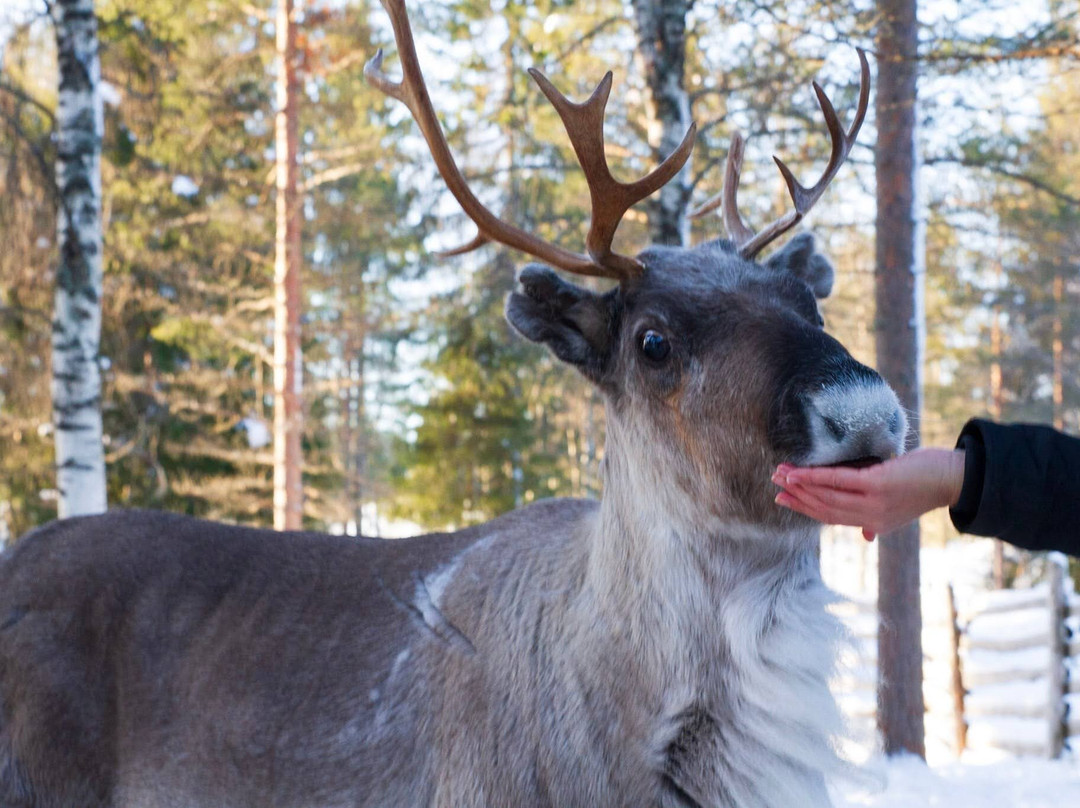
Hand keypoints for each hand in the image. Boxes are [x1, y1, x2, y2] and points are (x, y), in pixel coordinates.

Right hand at [771, 448, 965, 540]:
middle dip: (797, 496)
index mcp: (874, 524)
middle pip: (824, 508)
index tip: (784, 499)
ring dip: (800, 484)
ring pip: (827, 496)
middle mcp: (872, 518)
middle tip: (774, 484)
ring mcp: (874, 502)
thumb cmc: (927, 484)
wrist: (955, 478)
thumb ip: (878, 519)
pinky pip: (838, 481)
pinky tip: (799, 470)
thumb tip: (864, 536)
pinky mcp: (878, 485)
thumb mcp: (900, 507)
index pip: (831, 517)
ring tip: (780, 473)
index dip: (805, 508)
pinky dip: (815, 476)